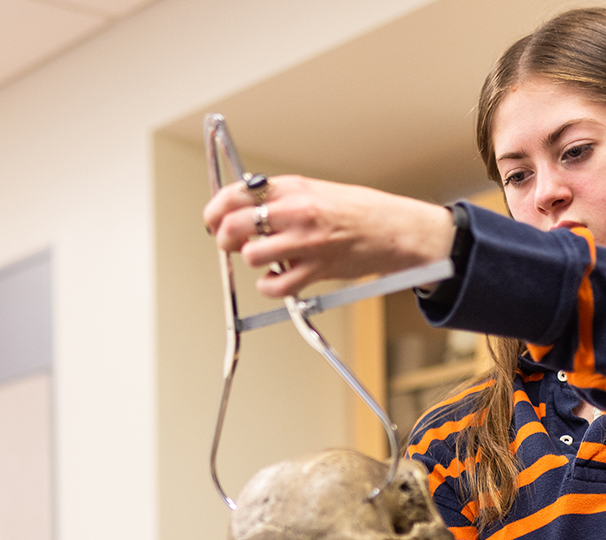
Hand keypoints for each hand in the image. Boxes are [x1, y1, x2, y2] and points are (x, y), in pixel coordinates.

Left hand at [202, 175, 457, 298]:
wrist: (394, 229)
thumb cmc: (355, 210)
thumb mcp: (314, 190)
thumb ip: (278, 198)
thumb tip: (239, 208)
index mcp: (292, 188)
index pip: (235, 194)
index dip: (214, 210)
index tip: (212, 220)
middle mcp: (296, 212)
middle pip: (235, 226)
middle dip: (223, 239)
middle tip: (229, 244)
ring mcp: (306, 242)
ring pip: (252, 256)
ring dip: (252, 261)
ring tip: (265, 258)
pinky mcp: (317, 269)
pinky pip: (276, 286)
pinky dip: (271, 286)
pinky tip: (279, 278)